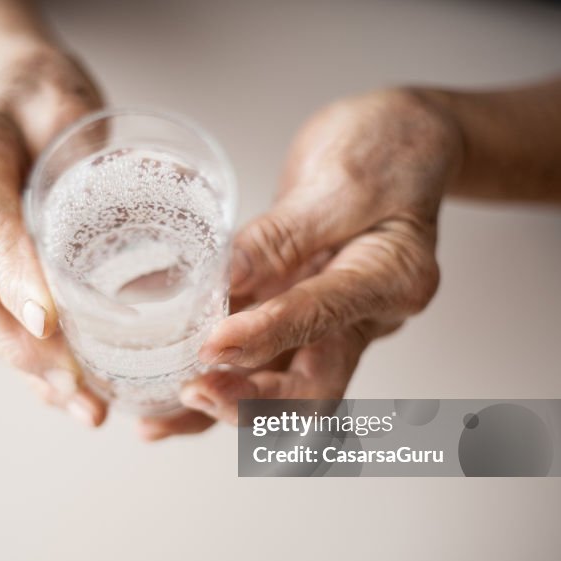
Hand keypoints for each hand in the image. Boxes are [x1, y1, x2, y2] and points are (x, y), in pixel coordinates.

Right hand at [0, 41, 107, 425]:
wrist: (9, 93)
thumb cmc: (39, 92)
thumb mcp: (59, 98)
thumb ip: (80, 147)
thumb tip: (138, 205)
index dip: (13, 274)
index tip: (50, 322)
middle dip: (23, 348)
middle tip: (77, 389)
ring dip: (31, 369)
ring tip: (83, 408)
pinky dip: (31, 360)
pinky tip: (65, 393)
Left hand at [140, 89, 461, 439]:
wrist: (403, 139)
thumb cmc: (387, 147)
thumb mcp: (339, 178)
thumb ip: (281, 234)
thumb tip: (221, 280)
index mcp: (392, 278)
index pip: (324, 315)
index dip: (268, 334)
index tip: (214, 344)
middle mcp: (365, 317)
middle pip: (310, 383)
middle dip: (249, 402)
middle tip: (192, 391)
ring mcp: (330, 324)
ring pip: (275, 385)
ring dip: (219, 407)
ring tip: (158, 422)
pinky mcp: (296, 317)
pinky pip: (256, 361)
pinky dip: (215, 382)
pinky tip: (166, 404)